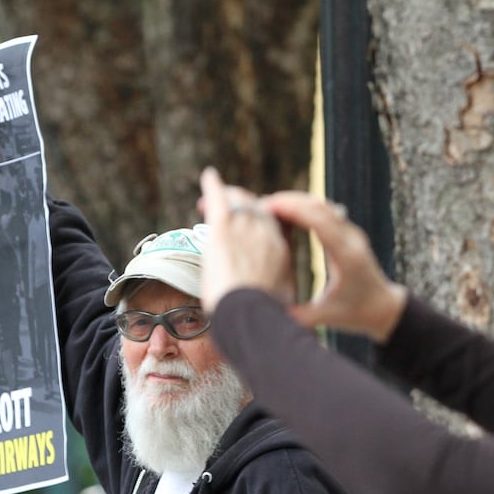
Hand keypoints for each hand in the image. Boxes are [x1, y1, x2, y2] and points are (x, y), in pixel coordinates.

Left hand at [198, 168, 295, 310]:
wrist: (251, 315)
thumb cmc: (264, 316)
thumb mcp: (283, 302)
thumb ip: (279, 289)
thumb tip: (284, 299)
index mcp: (283, 252)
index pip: (277, 225)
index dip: (264, 221)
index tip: (253, 225)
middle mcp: (269, 235)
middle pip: (260, 207)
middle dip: (246, 204)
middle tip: (229, 207)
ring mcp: (248, 229)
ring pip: (240, 199)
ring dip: (228, 196)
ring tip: (212, 199)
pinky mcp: (224, 228)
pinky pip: (218, 198)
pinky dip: (213, 185)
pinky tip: (209, 176)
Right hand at [261, 191, 408, 341]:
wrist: (384, 308)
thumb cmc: (356, 314)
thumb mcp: (326, 317)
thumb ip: (297, 316)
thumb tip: (266, 312)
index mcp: (347, 256)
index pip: (319, 221)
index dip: (292, 209)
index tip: (266, 208)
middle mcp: (352, 239)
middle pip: (319, 206)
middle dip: (289, 201)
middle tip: (261, 205)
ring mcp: (352, 234)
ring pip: (323, 205)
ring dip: (296, 201)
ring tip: (269, 207)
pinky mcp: (349, 233)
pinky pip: (326, 212)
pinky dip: (305, 208)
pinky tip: (286, 213)